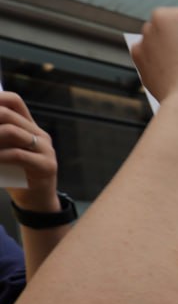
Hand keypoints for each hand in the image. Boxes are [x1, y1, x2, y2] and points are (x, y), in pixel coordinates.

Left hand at [0, 92, 58, 210]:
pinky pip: (17, 155)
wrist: (36, 202)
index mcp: (30, 127)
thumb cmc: (16, 175)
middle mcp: (40, 135)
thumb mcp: (4, 152)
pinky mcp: (46, 166)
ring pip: (12, 132)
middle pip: (8, 114)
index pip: (14, 101)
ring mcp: (46, 150)